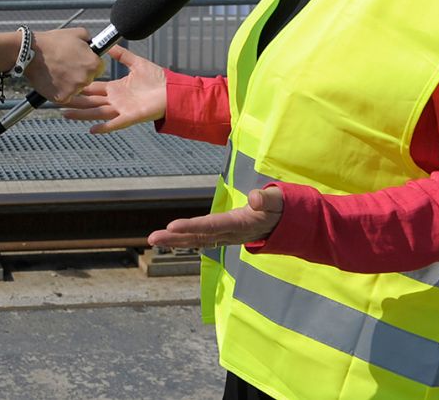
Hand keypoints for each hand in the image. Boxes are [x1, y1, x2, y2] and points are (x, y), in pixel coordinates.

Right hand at [25, 28, 103, 103]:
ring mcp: (74, 89)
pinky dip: (59, 90)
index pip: (99, 68)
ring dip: (70, 82)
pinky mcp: (61, 97)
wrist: (30, 52)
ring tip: (57, 71)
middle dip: (80, 73)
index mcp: (93, 64)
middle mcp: (86, 79)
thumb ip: (91, 40)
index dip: (90, 63)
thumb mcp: (78, 33)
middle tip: (66, 65)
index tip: (80, 61)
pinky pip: (64, 96)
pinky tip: (52, 79)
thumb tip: (94, 44)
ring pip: (76, 88)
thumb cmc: (52, 42)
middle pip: (88, 79)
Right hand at [58, 45, 166, 133]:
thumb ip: (122, 55)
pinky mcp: (130, 117)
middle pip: (90, 102)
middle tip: (57, 100)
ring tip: (65, 114)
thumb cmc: (158, 79)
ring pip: (96, 112)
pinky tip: (91, 130)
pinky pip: (114, 124)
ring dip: (81, 114)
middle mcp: (115, 100)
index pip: (93, 88)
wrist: (173, 90)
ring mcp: (121, 109)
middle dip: (74, 101)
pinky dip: (103, 127)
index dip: (80, 87)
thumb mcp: (136, 63)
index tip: (66, 84)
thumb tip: (108, 45)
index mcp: (115, 88)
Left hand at [147, 187, 283, 249]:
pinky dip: (185, 239)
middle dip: (175, 238)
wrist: (287, 224)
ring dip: (175, 240)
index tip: (171, 226)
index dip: (192, 227)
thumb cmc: (281, 208)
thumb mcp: (278, 200)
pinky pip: (202, 239)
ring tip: (153, 239)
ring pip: (198, 239)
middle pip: (199, 236)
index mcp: (241, 224)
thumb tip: (254, 198)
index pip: (212, 226)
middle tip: (152, 238)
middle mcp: (231, 234)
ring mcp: (227, 237)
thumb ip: (267, 199)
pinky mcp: (224, 235)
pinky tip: (170, 239)